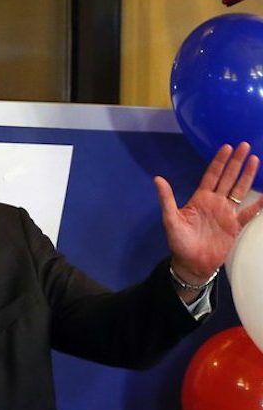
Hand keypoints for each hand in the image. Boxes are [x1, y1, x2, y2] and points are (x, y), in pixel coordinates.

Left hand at [155, 142, 262, 284]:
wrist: (192, 263)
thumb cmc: (179, 242)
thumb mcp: (170, 220)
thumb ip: (167, 199)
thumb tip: (158, 178)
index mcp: (200, 199)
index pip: (212, 175)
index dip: (219, 162)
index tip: (227, 147)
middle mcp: (215, 202)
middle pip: (228, 178)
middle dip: (236, 162)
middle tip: (245, 145)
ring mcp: (227, 213)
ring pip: (240, 190)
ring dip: (247, 175)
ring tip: (255, 159)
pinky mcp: (235, 225)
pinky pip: (250, 212)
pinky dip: (260, 204)